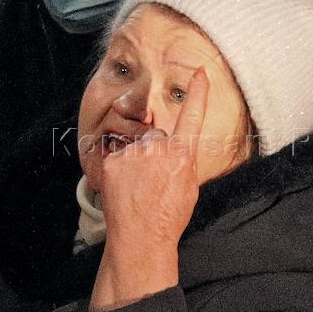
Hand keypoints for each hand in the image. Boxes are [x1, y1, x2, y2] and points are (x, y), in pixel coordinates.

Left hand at [90, 69, 207, 311]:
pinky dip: (119, 171)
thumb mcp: (189, 186)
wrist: (141, 238)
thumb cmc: (169, 217)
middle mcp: (159, 148)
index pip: (192, 117)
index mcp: (183, 155)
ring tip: (138, 189)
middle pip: (156, 138)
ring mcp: (134, 153)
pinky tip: (125, 189)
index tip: (200, 74)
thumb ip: (183, 161)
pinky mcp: (112, 161)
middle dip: (154, 153)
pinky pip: (117, 157)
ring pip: (135, 148)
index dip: (198, 94)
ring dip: (136, 162)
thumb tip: (176, 148)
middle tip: (153, 182)